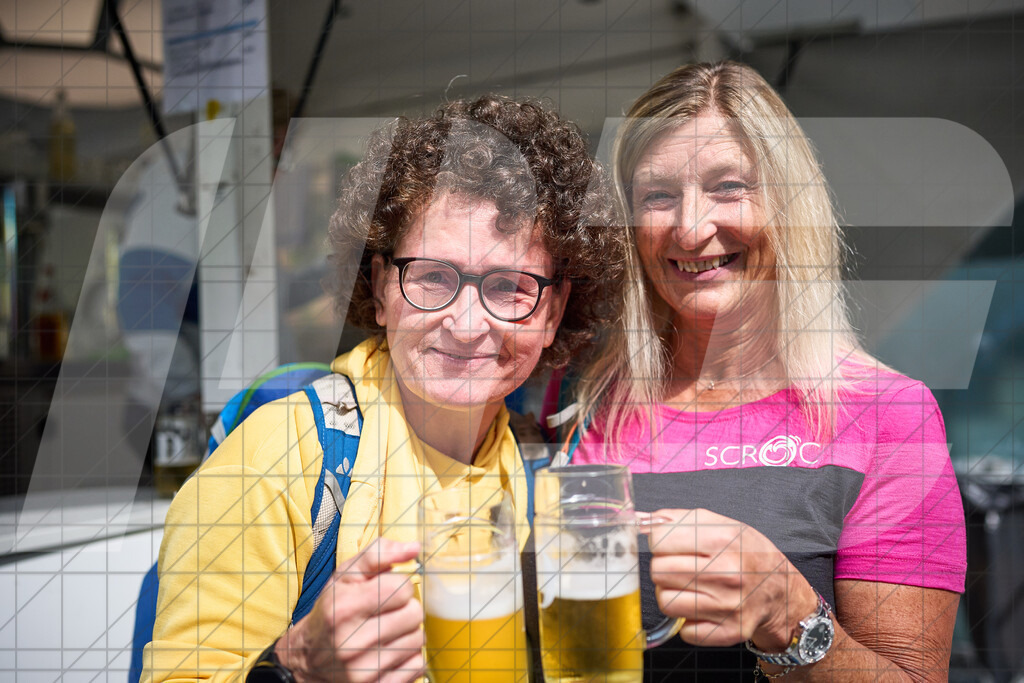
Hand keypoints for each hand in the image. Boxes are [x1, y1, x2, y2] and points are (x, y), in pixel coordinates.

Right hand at [277, 538, 424, 682]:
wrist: (308, 656)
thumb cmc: (333, 609)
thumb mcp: (346, 575)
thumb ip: (379, 553)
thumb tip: (415, 548)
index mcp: (344, 608)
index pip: (402, 588)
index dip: (398, 586)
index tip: (385, 592)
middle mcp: (351, 642)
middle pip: (414, 615)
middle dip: (405, 609)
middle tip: (387, 612)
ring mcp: (363, 671)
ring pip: (418, 640)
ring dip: (408, 633)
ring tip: (387, 632)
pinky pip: (417, 666)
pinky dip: (408, 657)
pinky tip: (389, 652)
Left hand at [647, 508, 817, 649]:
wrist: (781, 591)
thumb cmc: (749, 554)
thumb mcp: (723, 525)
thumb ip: (681, 519)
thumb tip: (643, 521)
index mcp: (723, 539)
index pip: (659, 540)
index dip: (658, 541)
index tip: (667, 545)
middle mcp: (726, 573)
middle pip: (658, 571)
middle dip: (663, 567)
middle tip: (680, 567)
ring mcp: (727, 605)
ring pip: (665, 601)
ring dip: (671, 594)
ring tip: (688, 587)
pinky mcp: (728, 631)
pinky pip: (684, 630)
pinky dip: (687, 620)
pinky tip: (702, 607)